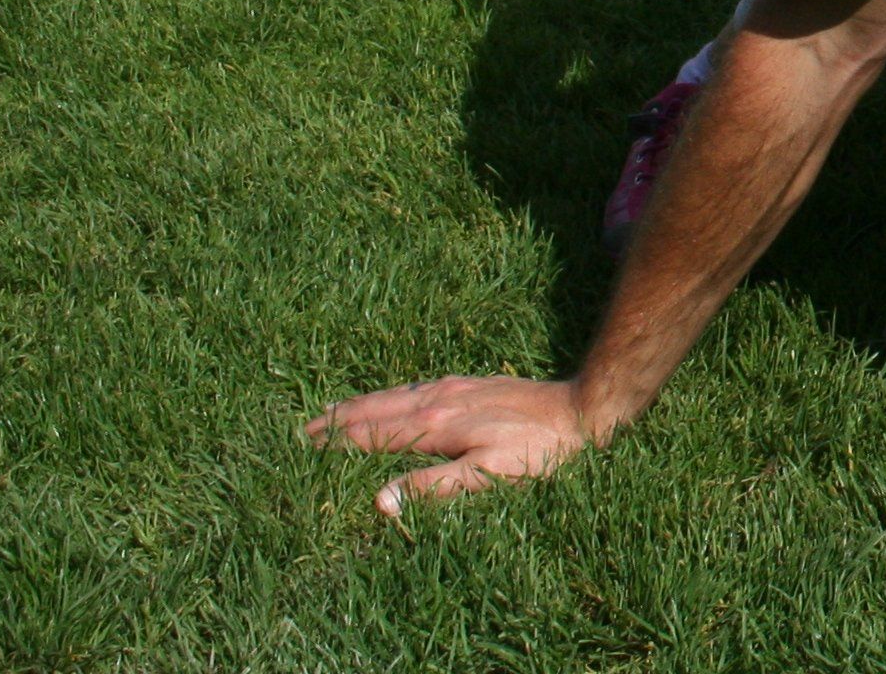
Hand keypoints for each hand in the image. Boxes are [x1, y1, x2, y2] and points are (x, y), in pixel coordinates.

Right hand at [304, 374, 595, 518]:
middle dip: (340, 419)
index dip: (338, 441)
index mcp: (436, 424)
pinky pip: (418, 387)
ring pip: (396, 395)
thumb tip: (378, 501)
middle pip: (378, 409)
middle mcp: (439, 399)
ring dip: (363, 404)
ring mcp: (456, 388)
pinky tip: (395, 398)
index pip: (373, 433)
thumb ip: (431, 488)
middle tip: (304, 428)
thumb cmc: (537, 452)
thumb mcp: (485, 476)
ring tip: (336, 412)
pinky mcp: (474, 384)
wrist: (582, 411)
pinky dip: (393, 395)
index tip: (303, 445)